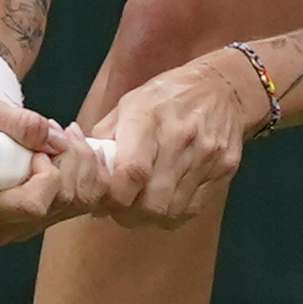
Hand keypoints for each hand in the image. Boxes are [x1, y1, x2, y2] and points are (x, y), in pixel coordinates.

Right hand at [0, 86, 111, 245]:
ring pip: (85, 198)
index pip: (34, 204)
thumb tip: (54, 138)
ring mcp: (29, 226)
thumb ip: (19, 124)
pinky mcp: (48, 217)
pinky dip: (93, 167)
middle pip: (66, 200)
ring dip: (84, 158)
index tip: (35, 149)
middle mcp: (6, 227)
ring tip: (63, 134)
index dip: (47, 172)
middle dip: (71, 156)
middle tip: (54, 130)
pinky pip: (92, 197)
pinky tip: (75, 146)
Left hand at [92, 50, 266, 229]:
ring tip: (140, 205)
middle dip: (129, 214)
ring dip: (150, 216)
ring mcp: (206, 154)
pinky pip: (192, 208)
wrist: (222, 87)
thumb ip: (104, 138)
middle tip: (120, 209)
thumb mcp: (129, 104)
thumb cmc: (166, 97)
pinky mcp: (224, 168)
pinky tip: (164, 199)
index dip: (113, 198)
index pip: (131, 172)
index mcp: (149, 116)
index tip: (102, 202)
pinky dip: (173, 212)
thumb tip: (77, 169)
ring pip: (171, 210)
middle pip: (152, 201)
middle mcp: (181, 136)